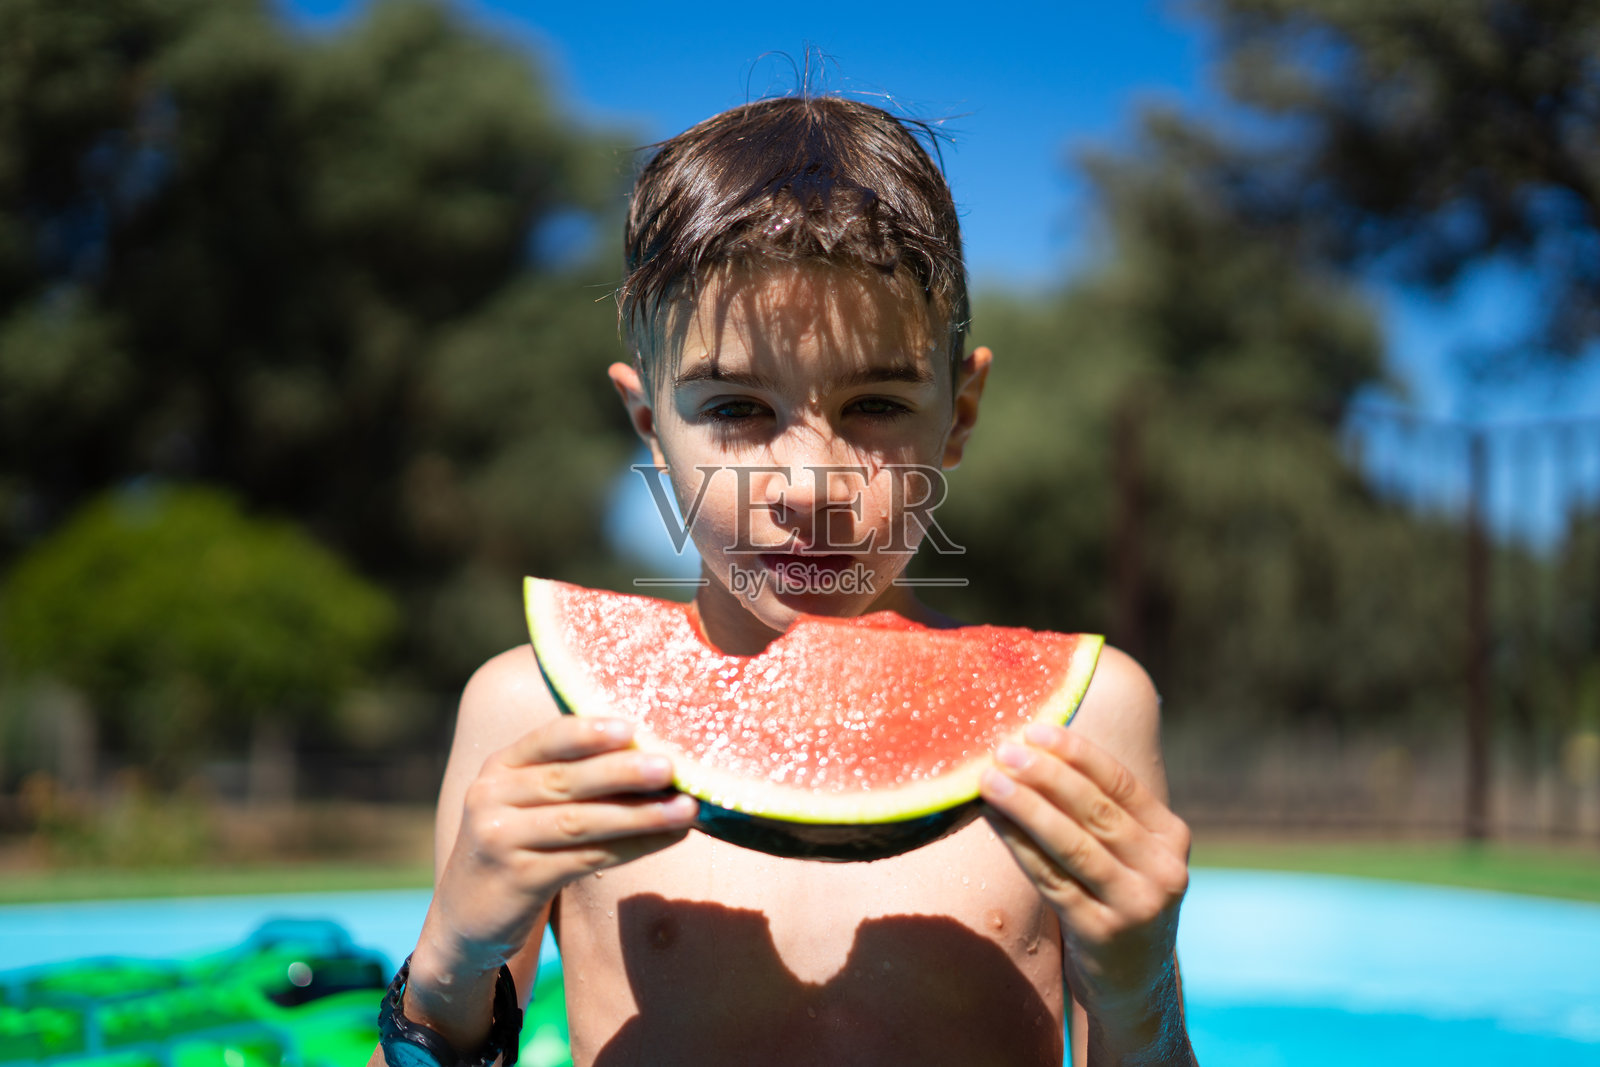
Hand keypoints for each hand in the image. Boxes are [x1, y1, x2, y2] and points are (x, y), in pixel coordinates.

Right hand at [422, 716, 697, 975]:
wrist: (469, 917)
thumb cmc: (520, 846)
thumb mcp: (526, 802)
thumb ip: (570, 775)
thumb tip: (653, 751)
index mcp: (500, 766)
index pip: (547, 739)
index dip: (589, 732)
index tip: (632, 727)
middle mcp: (492, 797)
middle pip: (567, 780)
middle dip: (624, 772)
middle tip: (671, 768)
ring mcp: (500, 839)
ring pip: (581, 822)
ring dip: (639, 815)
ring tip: (686, 808)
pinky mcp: (517, 879)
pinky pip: (585, 859)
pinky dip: (631, 847)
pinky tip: (665, 839)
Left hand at [980, 722, 1190, 1050]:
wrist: (1135, 988)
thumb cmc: (1116, 902)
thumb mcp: (1129, 857)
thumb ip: (1101, 813)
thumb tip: (1036, 749)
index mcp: (1173, 837)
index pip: (1122, 783)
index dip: (1078, 753)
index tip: (1037, 728)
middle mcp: (1164, 869)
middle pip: (1096, 810)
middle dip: (1046, 774)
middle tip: (1005, 749)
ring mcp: (1137, 904)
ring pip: (1071, 844)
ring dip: (1026, 807)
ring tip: (989, 781)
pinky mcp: (1103, 933)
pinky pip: (1051, 880)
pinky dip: (1019, 846)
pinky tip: (994, 823)